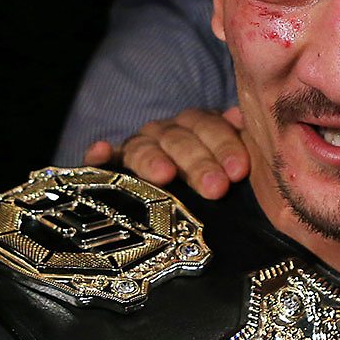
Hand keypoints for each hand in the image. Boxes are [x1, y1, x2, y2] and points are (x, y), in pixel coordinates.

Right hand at [82, 106, 247, 199]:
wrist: (184, 222)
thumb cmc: (219, 191)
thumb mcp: (235, 171)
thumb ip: (242, 145)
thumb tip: (240, 117)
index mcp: (199, 128)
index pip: (210, 126)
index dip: (224, 145)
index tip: (239, 171)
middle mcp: (168, 134)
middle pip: (179, 139)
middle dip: (198, 163)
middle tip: (215, 188)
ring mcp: (138, 150)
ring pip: (143, 148)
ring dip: (152, 160)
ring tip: (164, 175)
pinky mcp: (110, 170)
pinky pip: (100, 161)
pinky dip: (98, 156)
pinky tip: (99, 152)